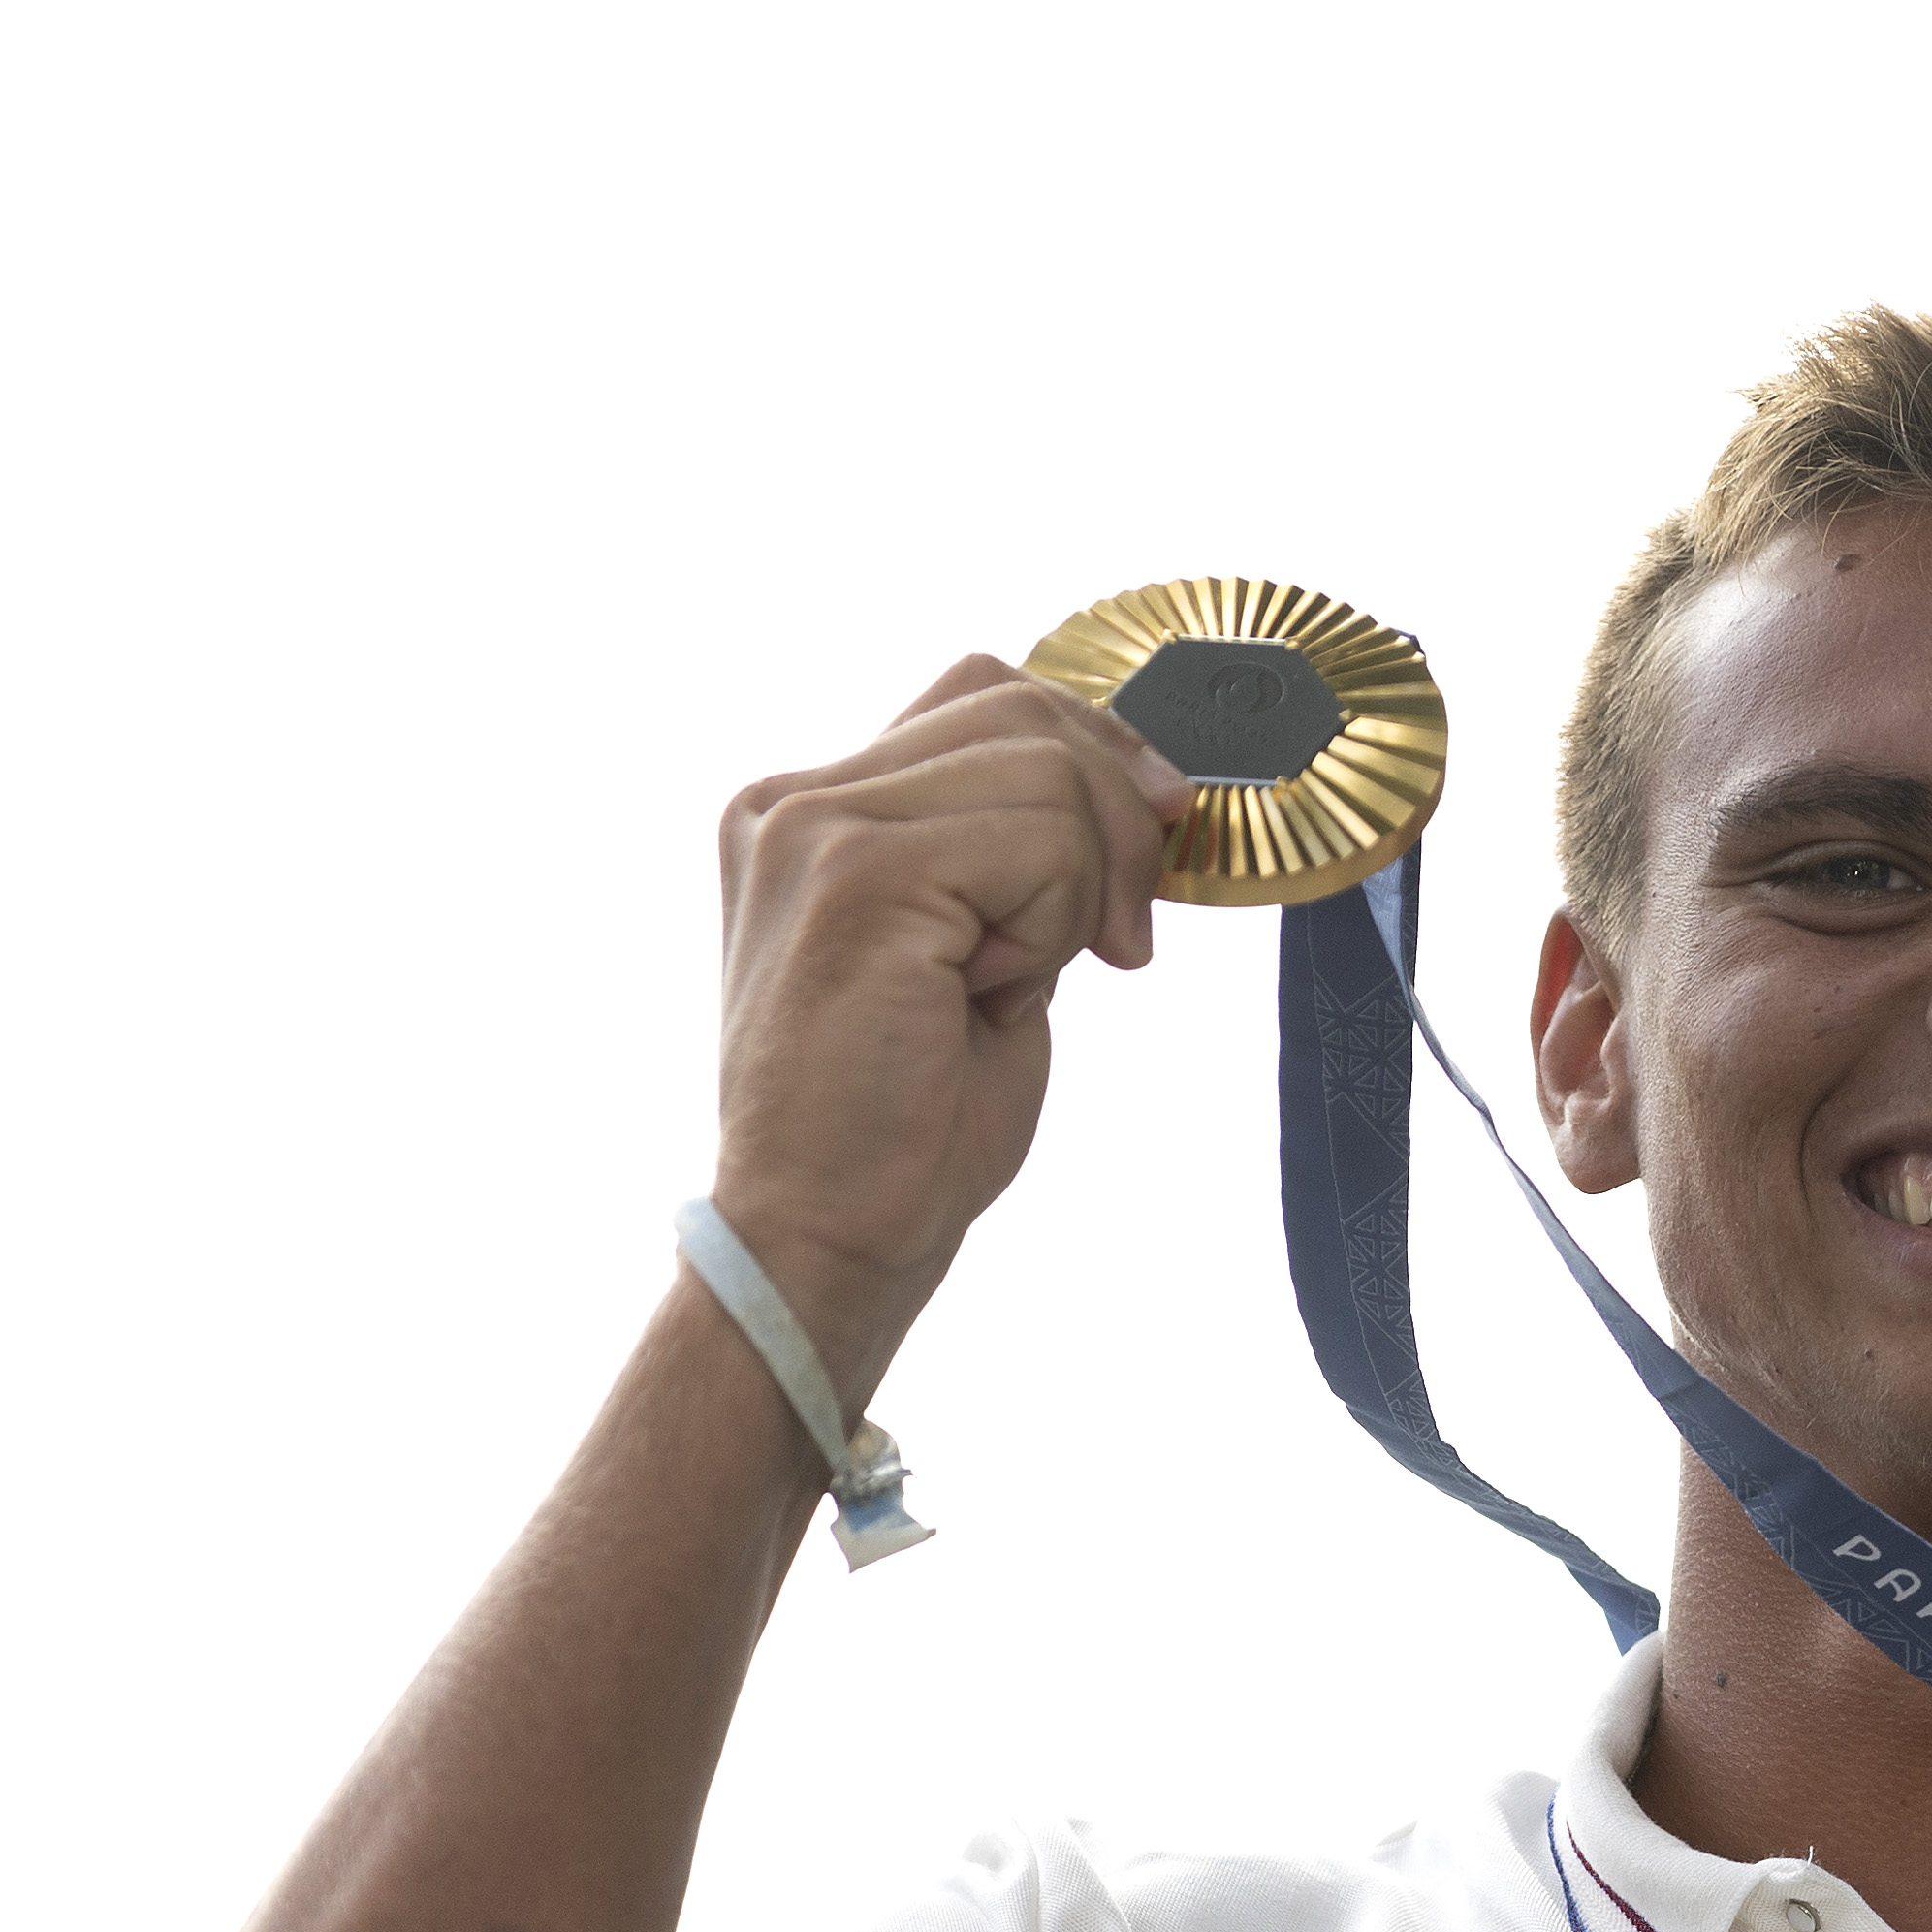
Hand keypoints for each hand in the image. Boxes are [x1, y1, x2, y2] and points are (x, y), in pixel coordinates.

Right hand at [709, 656, 1190, 1399]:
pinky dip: (1054, 924)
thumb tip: (1138, 782)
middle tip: (1115, 939)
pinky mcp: (856, 874)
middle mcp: (793, 801)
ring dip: (1078, 886)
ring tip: (1013, 983)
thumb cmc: (904, 1126)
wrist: (828, 1238)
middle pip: (1021, 704)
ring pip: (1044, 766)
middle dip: (1116, 815)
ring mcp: (814, 828)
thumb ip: (1018, 855)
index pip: (985, 693)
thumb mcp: (980, 953)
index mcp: (810, 810)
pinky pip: (1040, 840)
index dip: (1090, 757)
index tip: (1132, 868)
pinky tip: (993, 994)